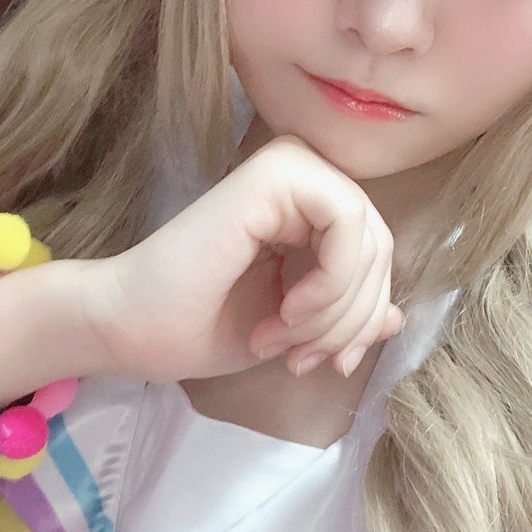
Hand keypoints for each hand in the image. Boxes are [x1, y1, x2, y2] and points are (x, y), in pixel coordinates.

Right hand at [94, 135, 402, 381]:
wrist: (131, 328)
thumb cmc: (200, 327)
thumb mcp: (297, 330)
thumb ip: (347, 316)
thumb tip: (400, 318)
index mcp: (307, 208)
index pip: (378, 256)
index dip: (365, 319)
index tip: (327, 364)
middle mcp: (303, 176)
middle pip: (382, 249)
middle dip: (353, 321)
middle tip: (305, 360)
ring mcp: (290, 167)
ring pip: (372, 241)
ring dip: (336, 311)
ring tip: (283, 341)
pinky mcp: (275, 172)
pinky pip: (348, 223)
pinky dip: (331, 281)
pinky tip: (286, 310)